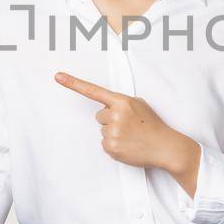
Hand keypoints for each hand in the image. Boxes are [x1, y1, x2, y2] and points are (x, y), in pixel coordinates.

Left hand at [54, 71, 195, 173]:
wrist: (165, 147)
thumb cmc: (152, 125)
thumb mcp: (139, 105)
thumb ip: (120, 103)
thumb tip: (106, 108)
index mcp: (122, 101)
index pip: (93, 90)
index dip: (73, 83)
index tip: (58, 76)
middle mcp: (115, 115)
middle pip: (99, 116)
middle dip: (111, 120)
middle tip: (129, 126)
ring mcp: (113, 132)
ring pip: (102, 130)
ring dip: (113, 133)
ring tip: (131, 136)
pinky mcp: (111, 147)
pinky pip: (104, 144)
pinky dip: (114, 145)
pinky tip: (128, 145)